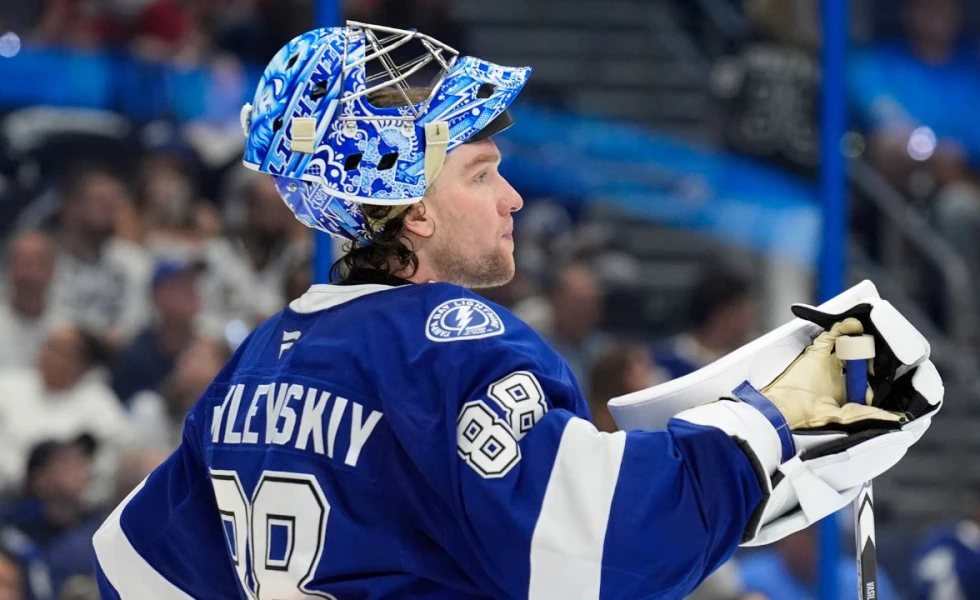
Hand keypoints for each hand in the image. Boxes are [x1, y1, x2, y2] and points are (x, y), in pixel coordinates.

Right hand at [762, 318, 904, 430]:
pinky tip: (855, 326)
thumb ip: (869, 415)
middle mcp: (839, 375)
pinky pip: (833, 335)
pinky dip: (844, 328)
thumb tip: (897, 419)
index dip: (880, 372)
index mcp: (847, 392)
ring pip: (849, 344)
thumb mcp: (846, 417)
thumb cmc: (809, 416)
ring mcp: (828, 362)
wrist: (784, 409)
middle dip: (873, 353)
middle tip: (886, 350)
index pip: (868, 378)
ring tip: (872, 338)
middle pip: (860, 358)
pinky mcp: (817, 351)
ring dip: (861, 339)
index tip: (896, 367)